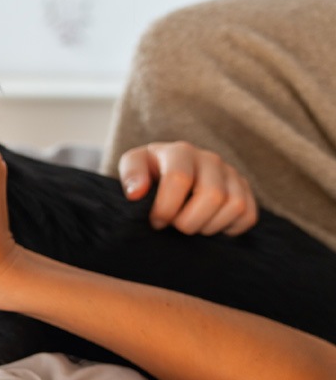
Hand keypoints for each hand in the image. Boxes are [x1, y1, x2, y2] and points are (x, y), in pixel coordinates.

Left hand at [118, 141, 257, 235]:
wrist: (169, 172)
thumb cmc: (150, 172)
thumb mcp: (133, 165)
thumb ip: (131, 175)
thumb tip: (136, 193)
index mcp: (180, 151)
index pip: (180, 179)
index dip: (166, 208)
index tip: (156, 221)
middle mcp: (210, 159)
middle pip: (212, 195)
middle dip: (189, 221)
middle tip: (175, 226)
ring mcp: (231, 173)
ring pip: (234, 205)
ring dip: (209, 226)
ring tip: (191, 224)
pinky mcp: (245, 189)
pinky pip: (248, 215)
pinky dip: (229, 228)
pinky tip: (209, 224)